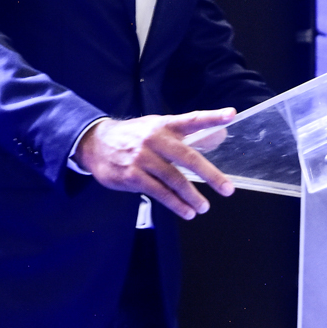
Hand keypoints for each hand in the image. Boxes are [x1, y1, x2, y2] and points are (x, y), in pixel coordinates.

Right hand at [74, 109, 236, 219]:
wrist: (95, 144)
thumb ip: (188, 134)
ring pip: (174, 179)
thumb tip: (219, 136)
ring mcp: (142, 158)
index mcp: (164, 125)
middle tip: (227, 189)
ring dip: (192, 196)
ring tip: (204, 207)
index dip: (211, 117)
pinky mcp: (132, 176)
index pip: (191, 119)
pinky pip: (158, 192)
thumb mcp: (157, 128)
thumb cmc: (134, 136)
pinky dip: (175, 204)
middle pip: (187, 157)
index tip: (231, 115)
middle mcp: (154, 139)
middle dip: (210, 174)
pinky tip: (186, 212)